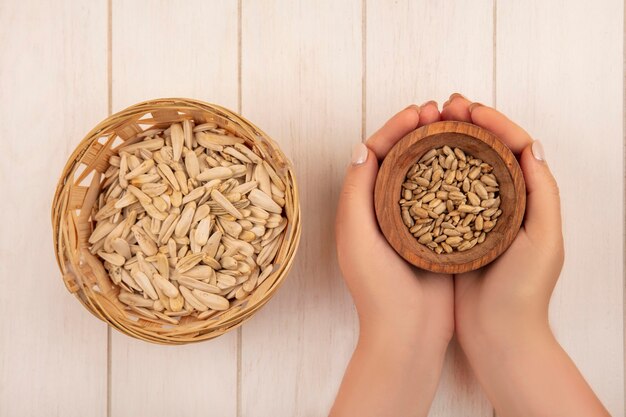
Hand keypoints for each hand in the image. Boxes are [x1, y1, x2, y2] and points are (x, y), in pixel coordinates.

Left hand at [331, 103, 452, 416]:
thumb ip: (356, 193)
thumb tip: (362, 147)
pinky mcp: (436, 235)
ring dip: (438, 147)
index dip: (395, 128)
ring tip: (458, 127)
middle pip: (402, 158)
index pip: (376, 154)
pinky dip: (455, 175)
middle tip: (442, 111)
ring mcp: (412, 221)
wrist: (406, 333)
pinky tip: (473, 161)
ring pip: (424, 173)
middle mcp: (385, 210)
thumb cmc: (376, 288)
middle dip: (419, 130)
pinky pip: (445, 196)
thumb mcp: (356, 237)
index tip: (419, 112)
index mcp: (361, 207)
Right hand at [441, 93, 608, 415]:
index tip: (468, 108)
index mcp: (526, 199)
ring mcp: (472, 215)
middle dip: (465, 123)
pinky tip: (413, 160)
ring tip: (427, 123)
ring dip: (445, 142)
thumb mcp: (544, 239)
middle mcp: (499, 202)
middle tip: (443, 107)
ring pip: (459, 167)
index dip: (491, 122)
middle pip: (483, 151)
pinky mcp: (449, 231)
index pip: (512, 147)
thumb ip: (541, 192)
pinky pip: (439, 192)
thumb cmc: (524, 291)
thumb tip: (531, 144)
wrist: (498, 334)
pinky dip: (429, 171)